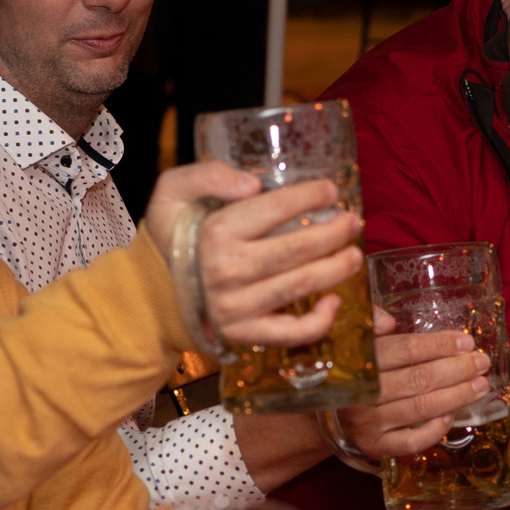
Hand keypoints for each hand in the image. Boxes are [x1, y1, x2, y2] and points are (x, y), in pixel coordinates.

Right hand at [146, 160, 363, 349]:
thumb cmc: (175, 234)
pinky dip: (321, 320)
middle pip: (297, 249)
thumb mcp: (174, 190)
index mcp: (215, 232)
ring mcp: (237, 307)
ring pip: (301, 286)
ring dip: (337, 269)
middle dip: (335, 233)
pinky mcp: (245, 334)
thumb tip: (252, 184)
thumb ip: (207, 174)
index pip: (274, 209)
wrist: (154, 290)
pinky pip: (292, 332)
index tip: (331, 190)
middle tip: (354, 221)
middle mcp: (228, 270)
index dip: (309, 197)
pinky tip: (336, 301)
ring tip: (355, 254)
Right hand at [334, 309, 492, 457]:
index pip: (405, 350)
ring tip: (480, 385)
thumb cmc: (350, 369)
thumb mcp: (353, 340)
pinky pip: (410, 441)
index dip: (439, 345)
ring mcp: (368, 422)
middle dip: (456, 370)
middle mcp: (362, 393)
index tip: (466, 343)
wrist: (327, 409)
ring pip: (420, 408)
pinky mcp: (375, 445)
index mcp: (358, 361)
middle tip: (482, 363)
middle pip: (418, 379)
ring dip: (456, 396)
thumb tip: (389, 321)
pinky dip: (434, 430)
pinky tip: (451, 416)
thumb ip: (370, 325)